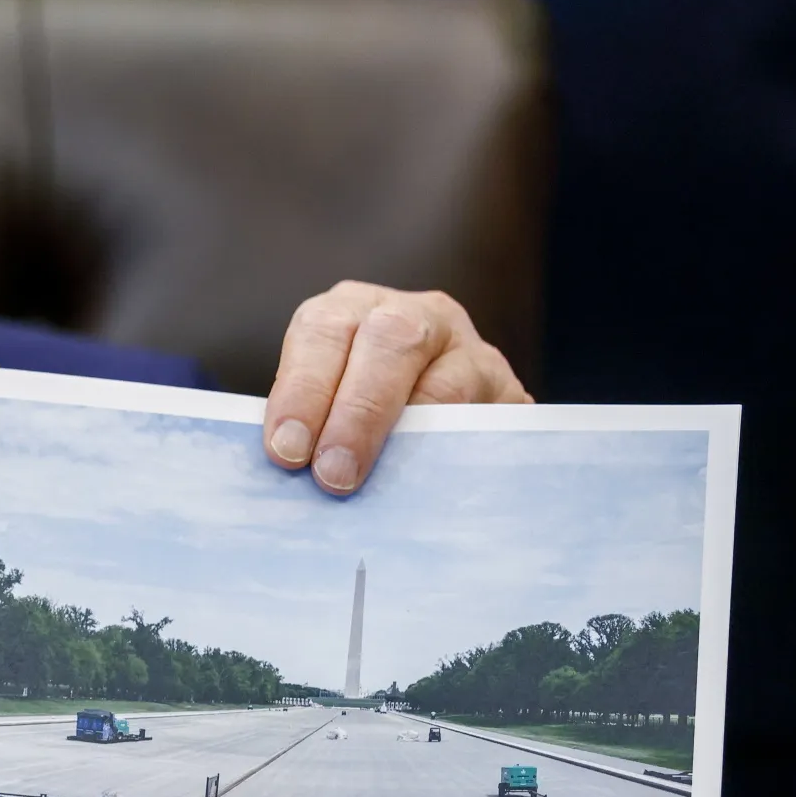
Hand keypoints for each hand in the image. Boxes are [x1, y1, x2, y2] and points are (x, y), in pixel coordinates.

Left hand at [263, 281, 530, 493]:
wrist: (444, 422)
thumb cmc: (358, 417)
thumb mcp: (327, 404)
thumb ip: (309, 427)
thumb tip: (289, 476)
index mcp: (351, 310)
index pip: (322, 329)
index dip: (303, 390)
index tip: (286, 451)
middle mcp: (414, 315)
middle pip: (389, 342)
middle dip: (356, 412)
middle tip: (332, 474)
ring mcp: (469, 349)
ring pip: (447, 381)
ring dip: (408, 437)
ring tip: (380, 484)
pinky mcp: (509, 392)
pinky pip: (487, 422)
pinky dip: (456, 454)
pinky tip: (430, 486)